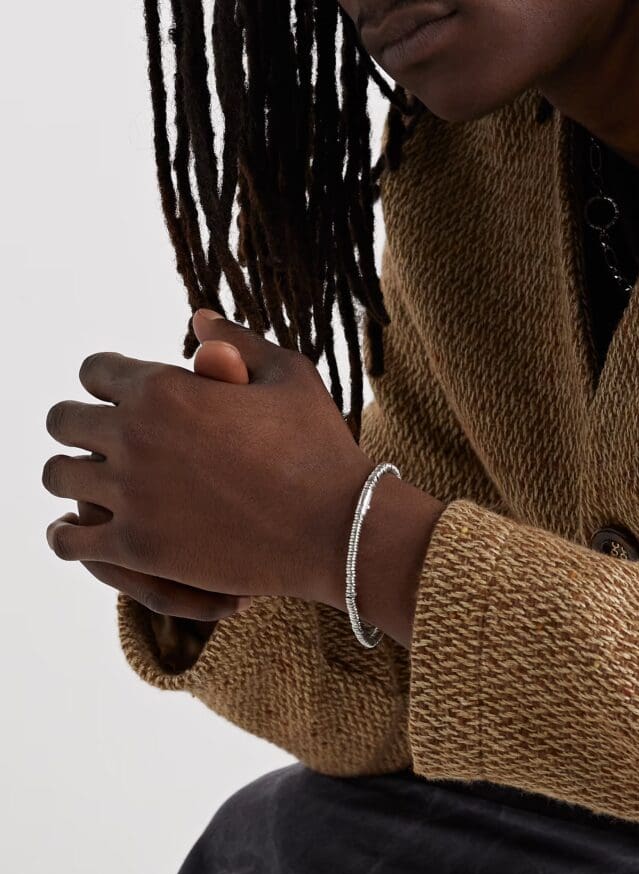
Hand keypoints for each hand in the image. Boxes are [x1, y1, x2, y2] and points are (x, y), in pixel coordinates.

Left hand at [43, 309, 375, 615]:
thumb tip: (195, 318)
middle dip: (83, 426)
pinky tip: (83, 531)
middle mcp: (135, 435)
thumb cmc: (321, 447)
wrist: (338, 528)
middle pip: (64, 420)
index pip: (93, 371)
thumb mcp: (290, 375)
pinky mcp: (137, 548)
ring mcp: (131, 494)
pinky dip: (69, 534)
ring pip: (57, 476)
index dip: (109, 383)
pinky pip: (67, 540)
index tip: (125, 401)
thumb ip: (236, 341)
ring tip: (97, 485)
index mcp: (164, 387)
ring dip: (74, 475)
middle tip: (108, 443)